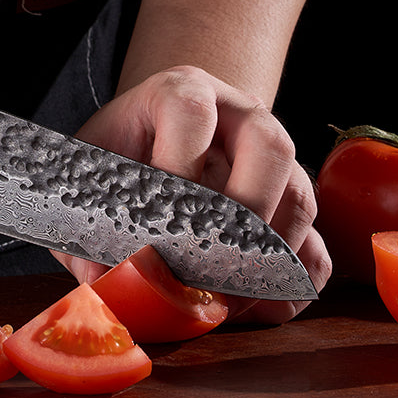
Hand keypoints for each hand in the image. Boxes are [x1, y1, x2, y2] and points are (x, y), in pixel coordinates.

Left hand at [55, 66, 330, 321]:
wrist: (152, 140)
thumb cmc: (116, 156)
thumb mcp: (87, 178)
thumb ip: (84, 229)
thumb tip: (102, 281)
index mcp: (182, 91)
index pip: (192, 111)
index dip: (178, 162)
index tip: (157, 214)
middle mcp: (239, 114)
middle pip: (271, 147)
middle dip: (242, 213)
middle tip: (205, 263)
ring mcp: (273, 157)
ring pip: (299, 197)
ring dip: (266, 257)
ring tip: (224, 298)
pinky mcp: (289, 201)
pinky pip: (313, 243)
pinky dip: (292, 281)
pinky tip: (258, 307)